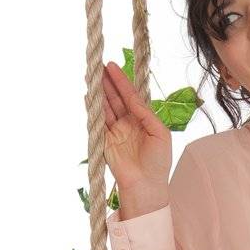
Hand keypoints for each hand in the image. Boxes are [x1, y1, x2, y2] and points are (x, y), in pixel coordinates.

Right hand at [100, 60, 171, 194]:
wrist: (146, 185)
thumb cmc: (159, 162)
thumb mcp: (160, 133)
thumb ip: (146, 114)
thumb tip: (133, 98)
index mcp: (144, 119)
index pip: (131, 96)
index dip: (122, 81)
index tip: (112, 65)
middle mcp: (129, 123)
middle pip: (116, 98)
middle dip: (107, 82)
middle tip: (98, 65)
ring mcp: (116, 131)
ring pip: (106, 106)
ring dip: (99, 91)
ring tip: (91, 75)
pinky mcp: (105, 140)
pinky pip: (98, 121)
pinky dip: (92, 108)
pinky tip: (89, 95)